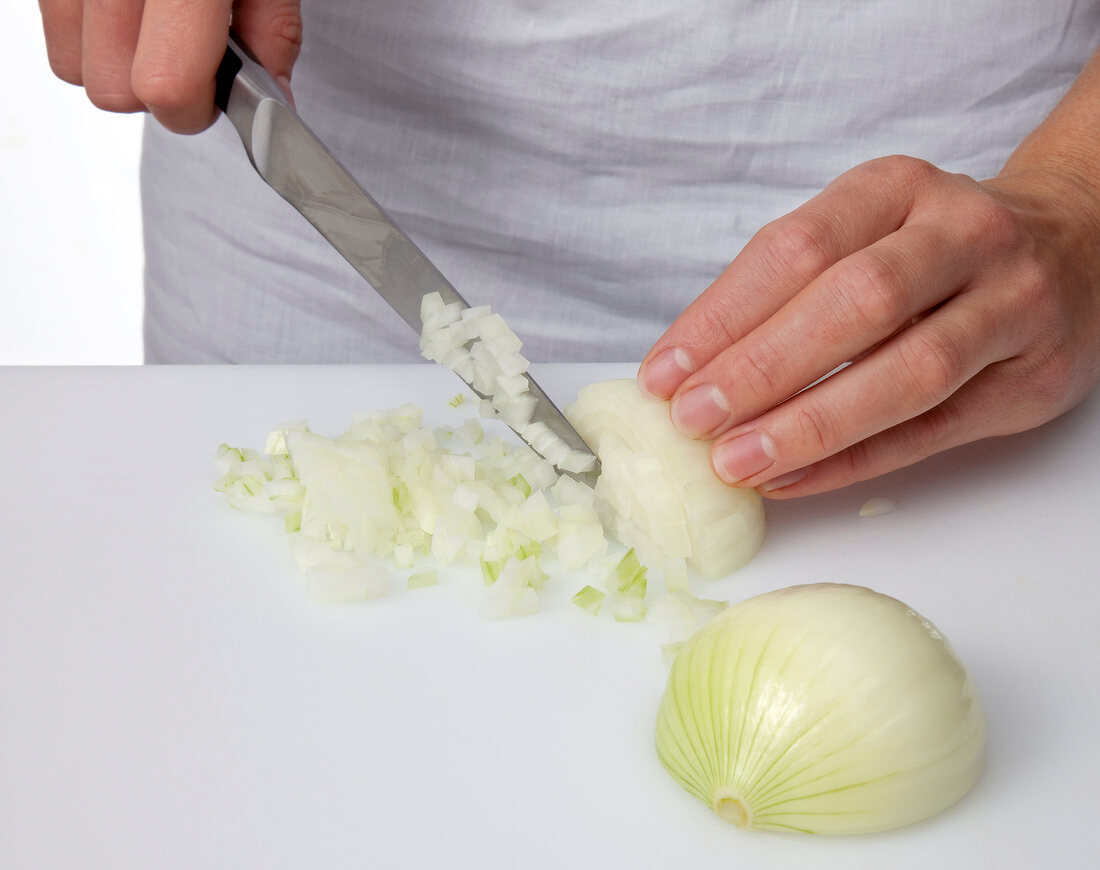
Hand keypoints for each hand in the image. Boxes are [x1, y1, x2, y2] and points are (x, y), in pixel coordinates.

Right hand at [38, 0, 301, 132]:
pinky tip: (125, 10)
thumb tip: (275, 105)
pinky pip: (53, 32)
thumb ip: (273, 32)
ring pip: (73, 68)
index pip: (166, 86)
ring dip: (117, 65)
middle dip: (156, 91)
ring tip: (154, 25)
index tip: (216, 95)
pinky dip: (87, 35)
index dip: (196, 107)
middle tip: (189, 54)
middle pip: (113, 92)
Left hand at [638, 155, 1099, 497]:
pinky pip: (935, 431)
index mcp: (897, 188)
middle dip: (764, 367)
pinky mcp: (1034, 378)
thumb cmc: (930, 249)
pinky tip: (793, 480)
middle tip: (695, 418)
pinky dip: (855, 461)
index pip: (797, 247)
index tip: (665, 374)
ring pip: (908, 371)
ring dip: (811, 425)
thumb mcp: (860, 232)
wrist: (1069, 248)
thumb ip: (783, 288)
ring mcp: (1012, 304)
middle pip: (856, 302)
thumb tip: (686, 369)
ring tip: (738, 461)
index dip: (723, 316)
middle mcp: (963, 234)